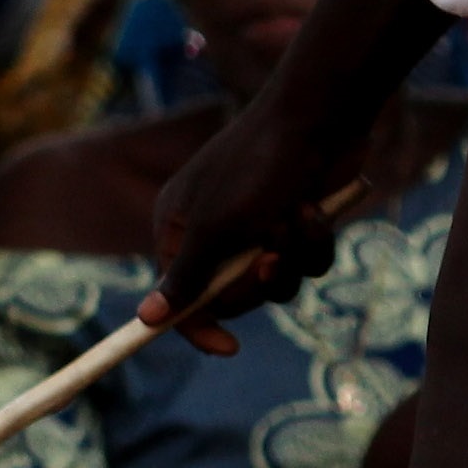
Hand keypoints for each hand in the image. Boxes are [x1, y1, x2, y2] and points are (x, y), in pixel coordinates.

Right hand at [147, 81, 375, 352]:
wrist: (321, 119)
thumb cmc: (256, 167)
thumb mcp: (215, 229)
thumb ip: (185, 278)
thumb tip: (146, 321)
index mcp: (179, 230)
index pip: (178, 295)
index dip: (199, 324)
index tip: (230, 347)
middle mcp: (215, 234)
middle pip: (232, 295)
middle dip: (259, 281)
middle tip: (271, 258)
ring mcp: (258, 230)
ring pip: (278, 282)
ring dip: (294, 258)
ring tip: (298, 218)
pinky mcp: (295, 226)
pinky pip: (307, 263)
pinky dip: (316, 243)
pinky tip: (317, 210)